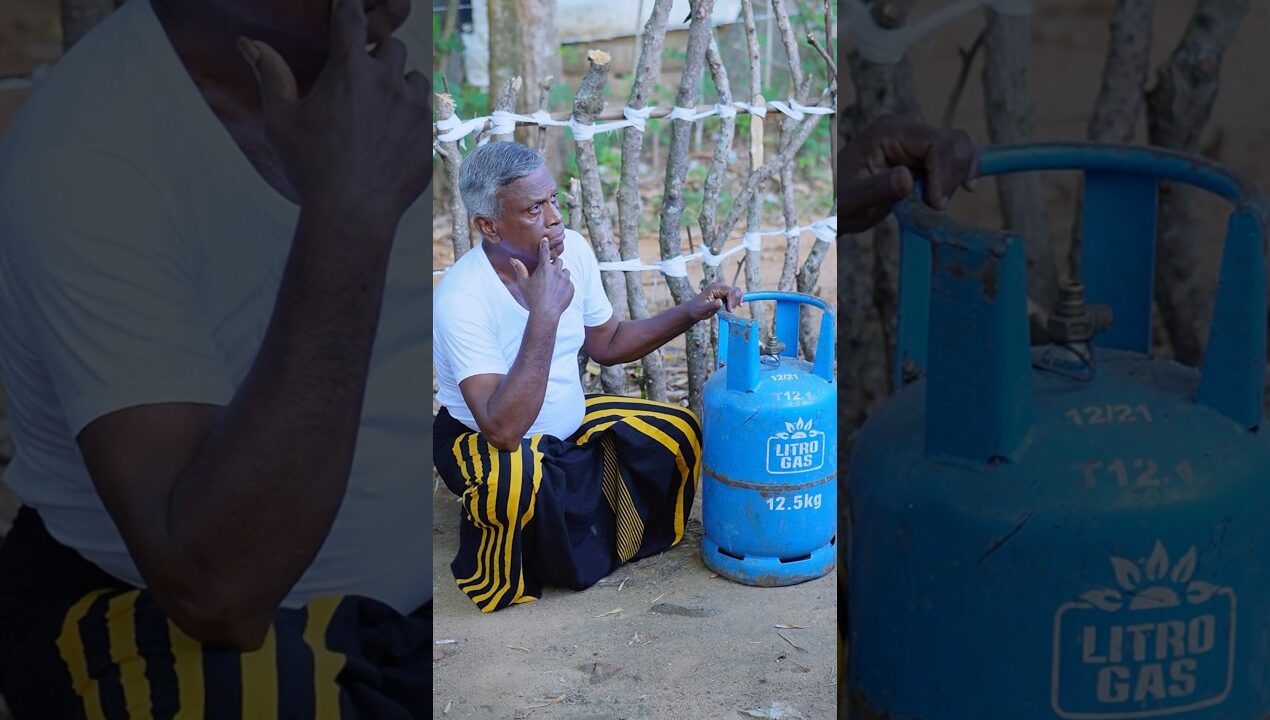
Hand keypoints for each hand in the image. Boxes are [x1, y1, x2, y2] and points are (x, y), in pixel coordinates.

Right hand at [238, 0, 430, 235]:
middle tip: (360, 71)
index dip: (349, 7)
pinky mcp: (427, 135)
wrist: (352, 213)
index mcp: (350, 69)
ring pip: (413, 78)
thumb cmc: (310, 166)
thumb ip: (270, 74)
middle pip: (391, 46)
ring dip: (398, 82)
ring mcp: (413, 108)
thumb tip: (249, 43)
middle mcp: (388, 82)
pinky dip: (409, 115)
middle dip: (377, 52)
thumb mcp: (281, 119)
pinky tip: (391, 133)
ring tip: (379, 104)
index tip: (348, 5)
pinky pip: (424, 113)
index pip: (352, 18)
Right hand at [511, 238, 574, 318]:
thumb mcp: (523, 283)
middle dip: (554, 264)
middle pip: (558, 261)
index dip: (545, 245)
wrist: (545, 313)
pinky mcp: (571, 288)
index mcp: (545, 268)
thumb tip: (513, 259)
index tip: (545, 240)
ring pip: (566, 271)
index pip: (545, 252)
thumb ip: (519, 269)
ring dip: (561, 274)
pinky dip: (565, 285)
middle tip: (549, 271)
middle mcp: (557, 271)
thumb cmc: (532, 298)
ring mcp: (566, 280)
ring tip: (554, 283)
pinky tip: (558, 292)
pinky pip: (569, 283)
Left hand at [686, 282, 743, 320]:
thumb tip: (720, 302)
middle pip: (735, 290)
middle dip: (735, 301)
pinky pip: (735, 295)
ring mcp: (722, 290)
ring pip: (736, 292)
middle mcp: (720, 286)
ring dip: (736, 301)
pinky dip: (737, 300)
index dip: (732, 300)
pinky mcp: (724, 294)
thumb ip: (712, 305)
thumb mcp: (703, 309)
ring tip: (730, 310)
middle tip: (730, 311)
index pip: (729, 291)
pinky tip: (739, 305)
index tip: (730, 310)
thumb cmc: (697, 309)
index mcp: (714, 288)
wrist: (693, 310)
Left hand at [839, 115, 978, 233]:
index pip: (934, 142)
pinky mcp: (922, 154)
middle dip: (951, 175)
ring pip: (958, 147)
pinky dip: (962, 171)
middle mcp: (904, 129)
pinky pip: (954, 155)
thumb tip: (907, 178)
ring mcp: (915, 140)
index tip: (937, 203)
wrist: (835, 207)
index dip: (944, 172)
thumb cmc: (839, 202)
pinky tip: (966, 188)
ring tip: (938, 203)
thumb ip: (879, 188)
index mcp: (887, 132)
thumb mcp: (854, 199)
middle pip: (952, 142)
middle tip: (936, 206)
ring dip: (957, 176)